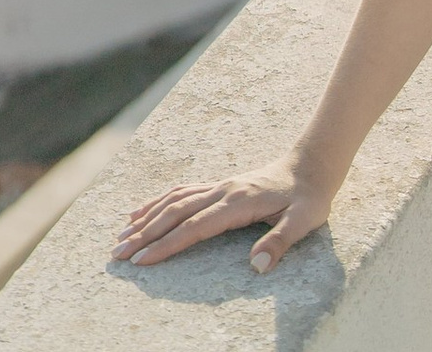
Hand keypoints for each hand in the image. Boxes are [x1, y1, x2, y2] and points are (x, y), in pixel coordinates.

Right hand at [114, 155, 336, 273]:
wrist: (314, 163)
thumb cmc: (309, 197)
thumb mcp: (304, 222)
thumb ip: (280, 242)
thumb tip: (256, 267)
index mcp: (238, 202)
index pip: (195, 227)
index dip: (168, 245)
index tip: (142, 261)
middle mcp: (223, 191)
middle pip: (176, 212)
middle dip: (145, 234)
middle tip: (118, 254)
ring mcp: (220, 186)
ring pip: (174, 200)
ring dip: (147, 217)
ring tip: (121, 235)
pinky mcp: (220, 186)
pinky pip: (182, 192)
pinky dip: (159, 201)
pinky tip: (142, 210)